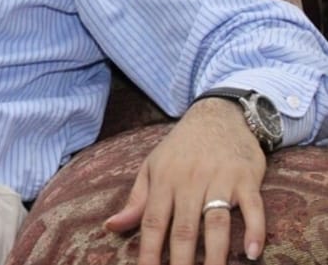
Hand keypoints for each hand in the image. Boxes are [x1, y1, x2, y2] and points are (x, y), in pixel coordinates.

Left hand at [104, 97, 267, 264]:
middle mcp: (190, 181)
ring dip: (215, 253)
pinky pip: (253, 207)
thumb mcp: (152, 166)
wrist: (219, 114)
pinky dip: (254, 229)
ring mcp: (219, 179)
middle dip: (181, 261)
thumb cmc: (181, 147)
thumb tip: (111, 226)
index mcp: (163, 180)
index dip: (149, 252)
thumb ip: (136, 200)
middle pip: (184, 228)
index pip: (153, 222)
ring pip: (216, 221)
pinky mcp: (246, 178)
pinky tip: (252, 252)